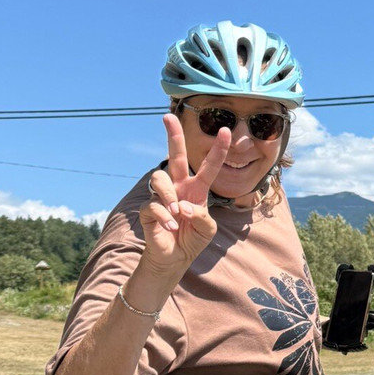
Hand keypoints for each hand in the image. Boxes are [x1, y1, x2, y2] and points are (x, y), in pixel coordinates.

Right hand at [139, 113, 231, 274]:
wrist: (175, 257)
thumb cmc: (193, 238)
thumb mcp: (207, 229)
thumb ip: (202, 217)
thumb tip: (183, 206)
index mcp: (197, 189)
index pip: (209, 166)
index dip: (218, 150)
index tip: (226, 131)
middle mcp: (179, 187)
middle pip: (175, 156)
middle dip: (173, 136)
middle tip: (168, 117)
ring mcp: (162, 196)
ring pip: (160, 179)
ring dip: (169, 195)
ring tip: (176, 213)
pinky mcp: (148, 209)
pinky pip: (153, 205)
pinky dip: (164, 218)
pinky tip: (170, 228)